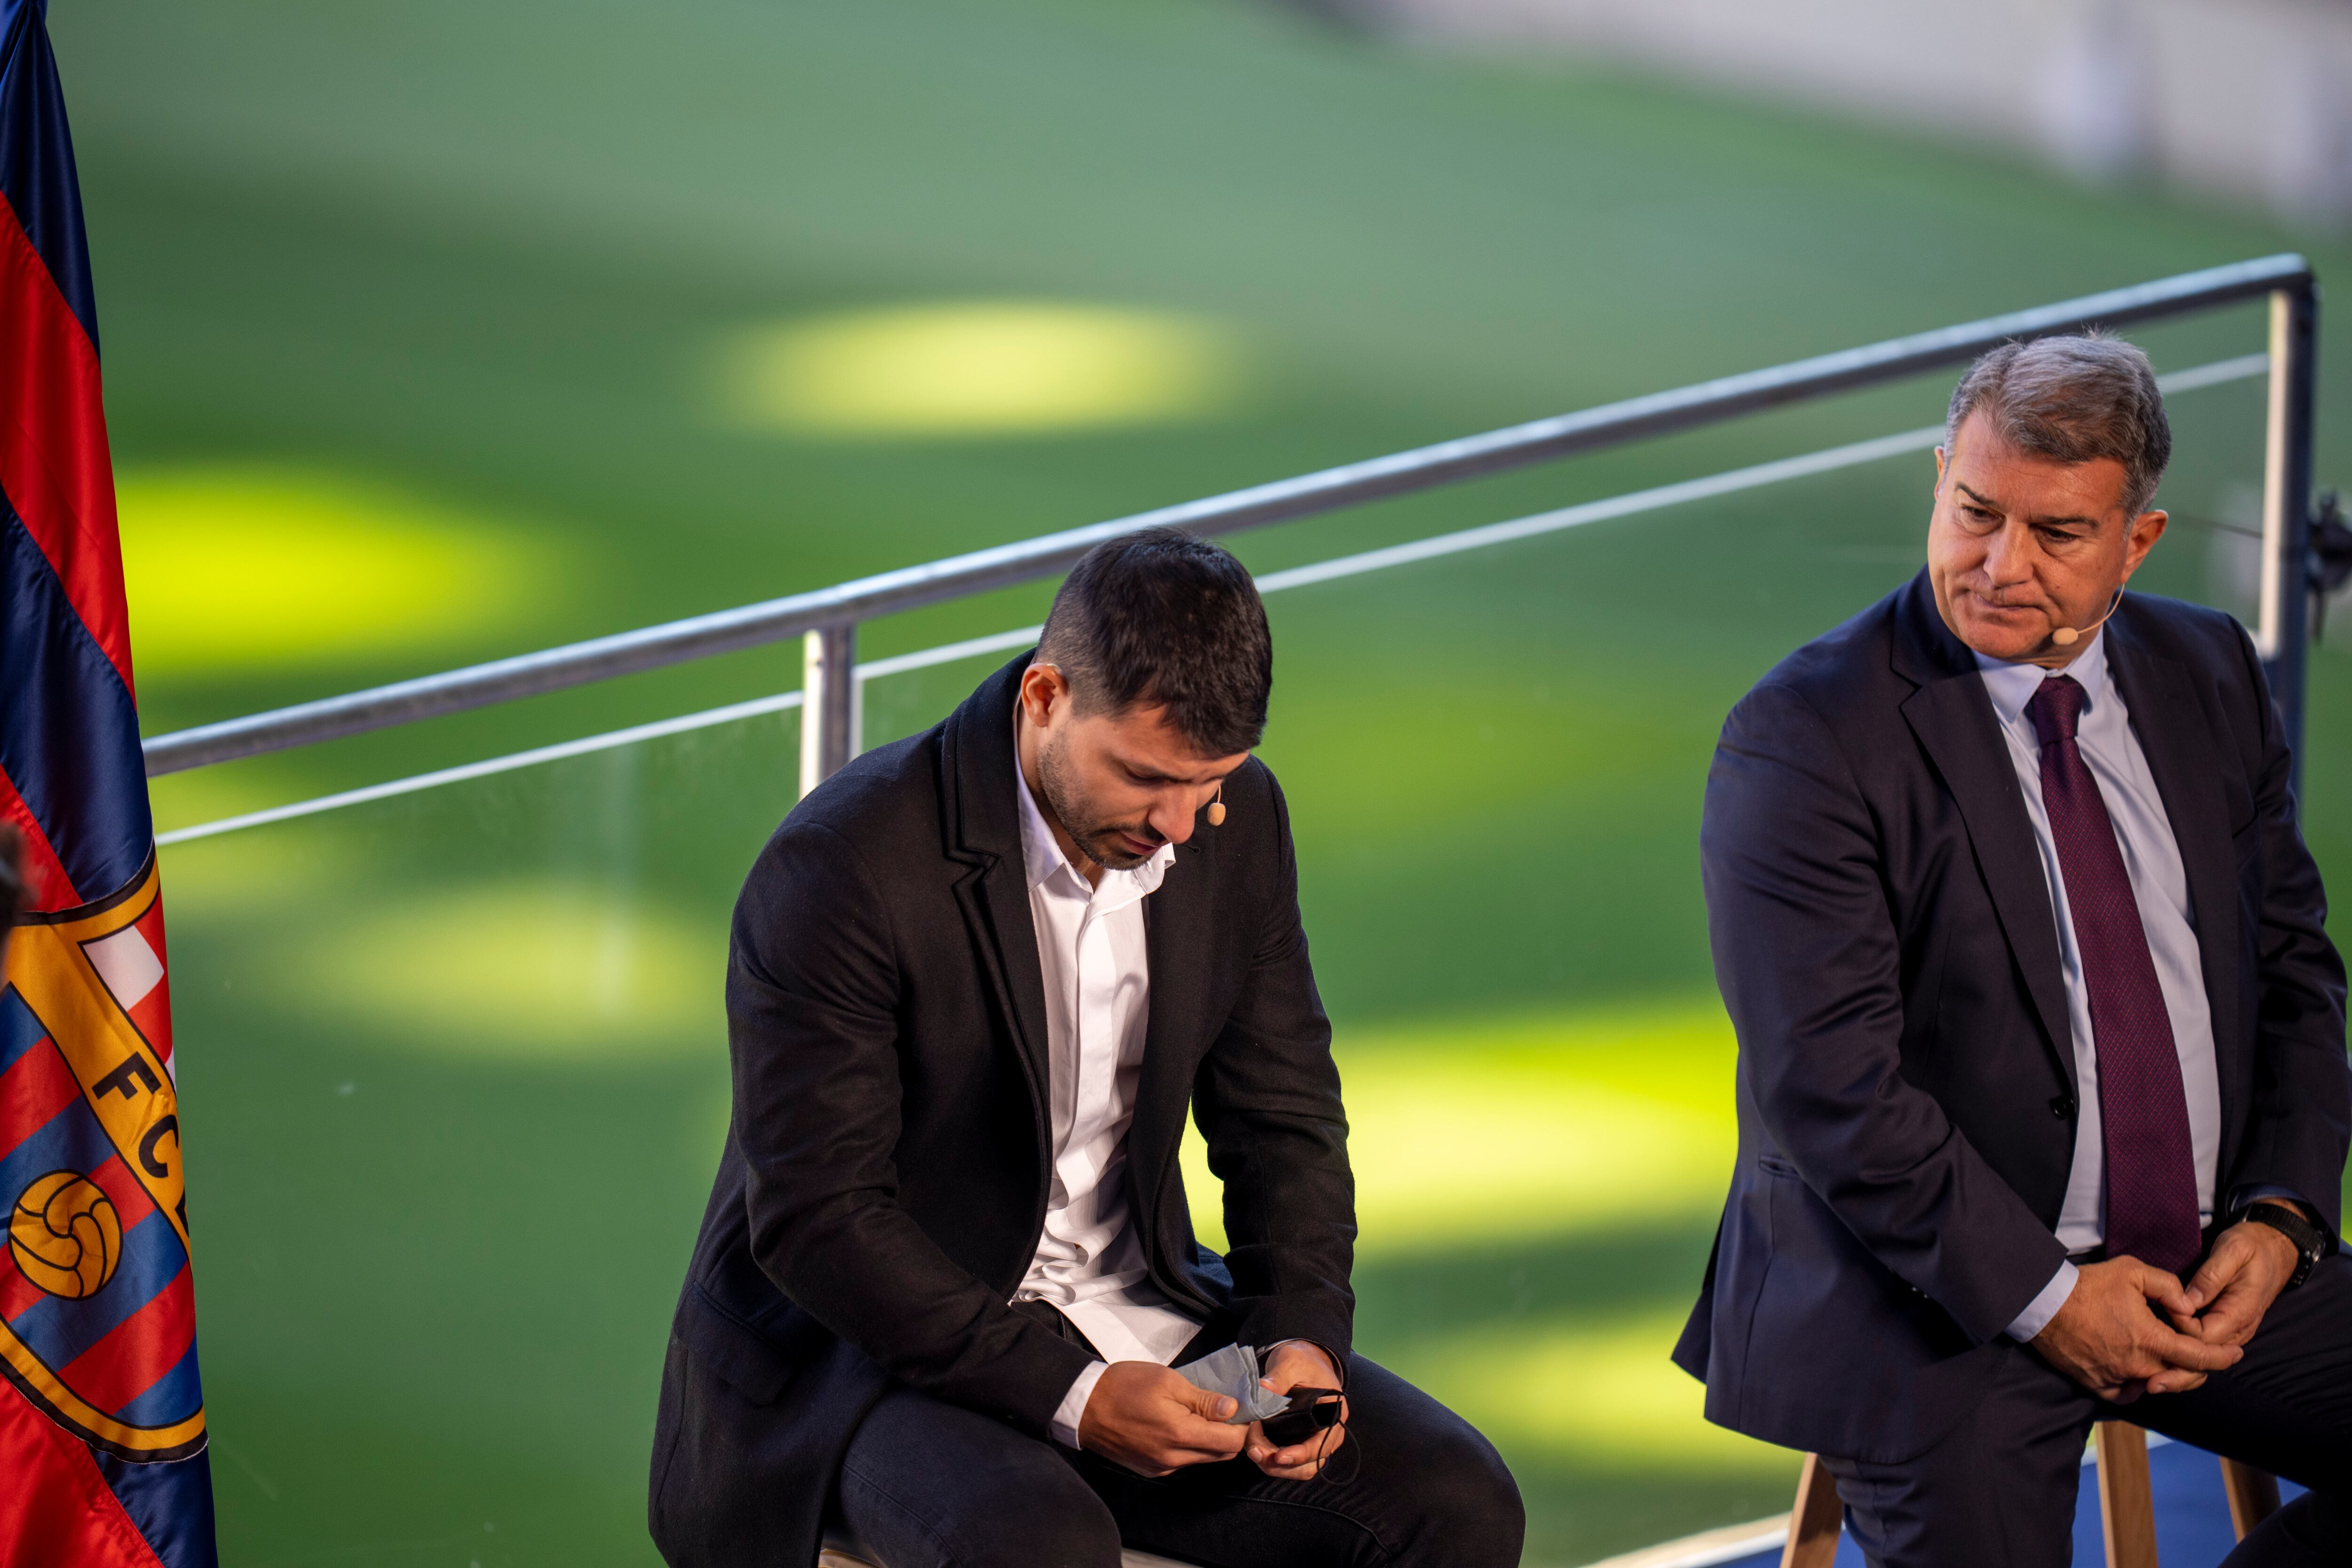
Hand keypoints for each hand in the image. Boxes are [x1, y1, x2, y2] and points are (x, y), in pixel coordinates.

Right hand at [1078, 1361, 1246, 1476]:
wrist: (1083, 1405)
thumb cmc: (1123, 1386)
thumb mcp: (1167, 1381)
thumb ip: (1202, 1399)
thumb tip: (1231, 1409)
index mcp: (1180, 1435)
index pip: (1231, 1443)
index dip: (1242, 1426)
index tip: (1240, 1409)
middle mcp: (1173, 1459)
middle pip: (1220, 1455)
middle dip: (1228, 1434)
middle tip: (1222, 1409)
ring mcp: (1160, 1467)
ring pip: (1201, 1458)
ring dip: (1208, 1440)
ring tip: (1197, 1413)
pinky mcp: (1149, 1469)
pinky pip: (1182, 1461)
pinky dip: (1188, 1446)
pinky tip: (1177, 1424)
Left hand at [1243, 1341, 1348, 1479]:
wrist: (1302, 1360)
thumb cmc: (1302, 1360)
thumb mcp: (1291, 1361)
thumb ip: (1279, 1376)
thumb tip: (1263, 1390)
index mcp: (1334, 1413)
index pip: (1322, 1444)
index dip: (1301, 1454)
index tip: (1278, 1456)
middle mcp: (1328, 1433)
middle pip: (1309, 1464)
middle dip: (1281, 1464)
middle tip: (1255, 1451)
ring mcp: (1314, 1440)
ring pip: (1299, 1468)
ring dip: (1274, 1466)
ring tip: (1253, 1450)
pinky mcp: (1299, 1442)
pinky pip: (1289, 1463)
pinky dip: (1272, 1460)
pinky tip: (1255, 1446)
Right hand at [2030, 1257, 2241, 1400]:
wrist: (2044, 1304)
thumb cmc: (2087, 1286)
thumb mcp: (2132, 1271)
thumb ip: (2168, 1286)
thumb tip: (2189, 1308)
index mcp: (2152, 1339)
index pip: (2199, 1357)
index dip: (2223, 1357)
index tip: (2236, 1353)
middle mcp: (2138, 1365)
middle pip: (2181, 1376)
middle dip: (2196, 1366)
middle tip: (2199, 1351)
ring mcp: (2117, 1377)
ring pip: (2155, 1384)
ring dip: (2166, 1373)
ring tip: (2165, 1356)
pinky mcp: (2097, 1383)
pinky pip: (2126, 1394)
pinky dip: (2136, 1387)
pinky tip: (2137, 1373)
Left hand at [2176, 1215, 2302, 1349]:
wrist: (2276, 1250)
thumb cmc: (2253, 1246)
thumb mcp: (2232, 1250)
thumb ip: (2211, 1276)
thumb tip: (2188, 1302)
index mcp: (2240, 1313)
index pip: (2202, 1337)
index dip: (2179, 1323)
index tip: (2166, 1300)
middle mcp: (2241, 1329)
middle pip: (2201, 1346)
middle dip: (2178, 1332)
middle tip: (2160, 1306)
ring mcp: (2237, 1330)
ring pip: (2204, 1346)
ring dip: (2183, 1333)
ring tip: (2165, 1309)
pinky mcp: (2232, 1326)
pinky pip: (2209, 1338)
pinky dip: (2191, 1331)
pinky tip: (2177, 1313)